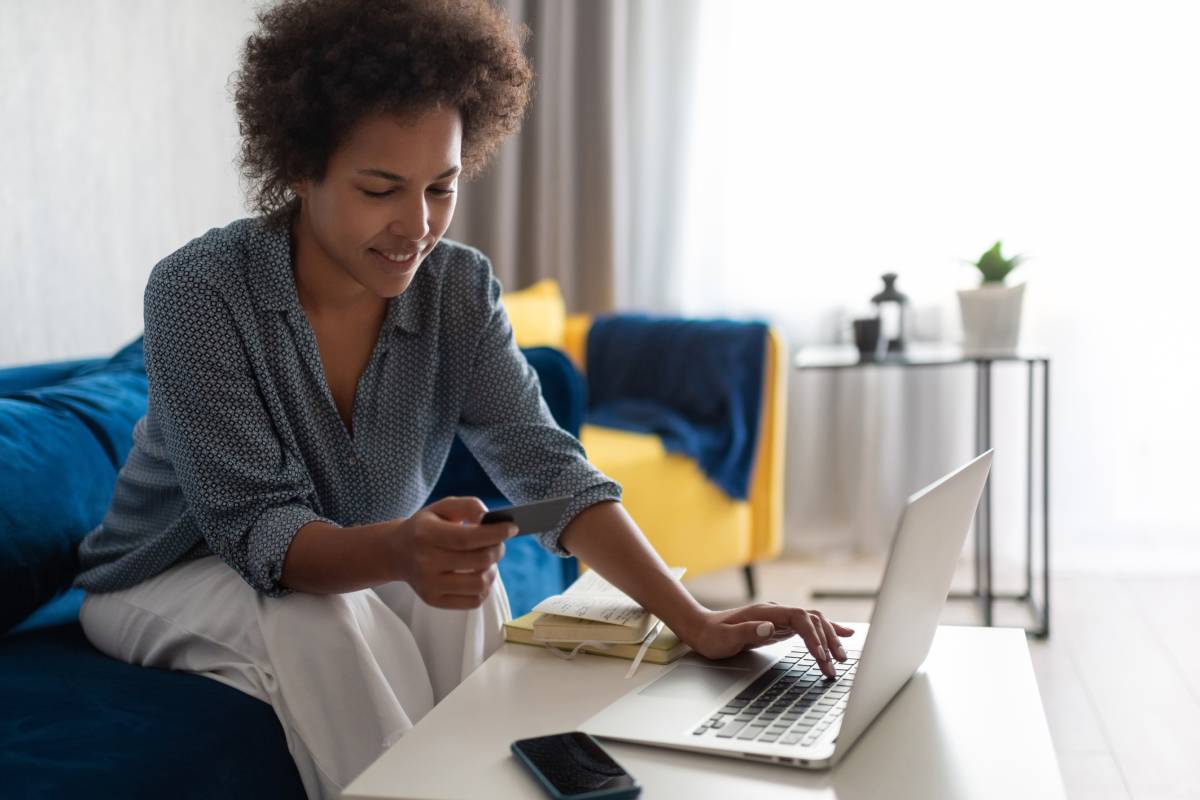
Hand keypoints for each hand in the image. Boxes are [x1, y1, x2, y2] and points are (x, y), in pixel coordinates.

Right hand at [389, 496, 515, 608]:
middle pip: (478, 561)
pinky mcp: (433, 601)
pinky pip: (473, 601)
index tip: (512, 528)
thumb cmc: (426, 527)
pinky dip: (484, 588)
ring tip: (488, 560)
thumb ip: (468, 506)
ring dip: (492, 570)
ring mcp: (428, 585)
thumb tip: (489, 518)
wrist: (397, 552)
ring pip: (479, 584)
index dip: (495, 533)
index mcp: (425, 534)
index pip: (467, 538)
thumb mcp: (442, 507)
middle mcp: (425, 562)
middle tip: (499, 543)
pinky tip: (479, 575)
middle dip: (498, 549)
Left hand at [682, 602, 854, 676]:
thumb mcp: (724, 637)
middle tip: (836, 664)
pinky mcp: (781, 628)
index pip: (799, 618)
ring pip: (814, 623)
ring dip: (830, 638)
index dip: (813, 635)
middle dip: (827, 641)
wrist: (702, 629)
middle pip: (812, 620)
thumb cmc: (712, 635)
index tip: (820, 655)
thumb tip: (770, 627)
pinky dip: (826, 632)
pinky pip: (809, 628)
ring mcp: (780, 619)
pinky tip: (843, 635)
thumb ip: (747, 631)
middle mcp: (777, 613)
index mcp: (766, 612)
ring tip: (842, 657)